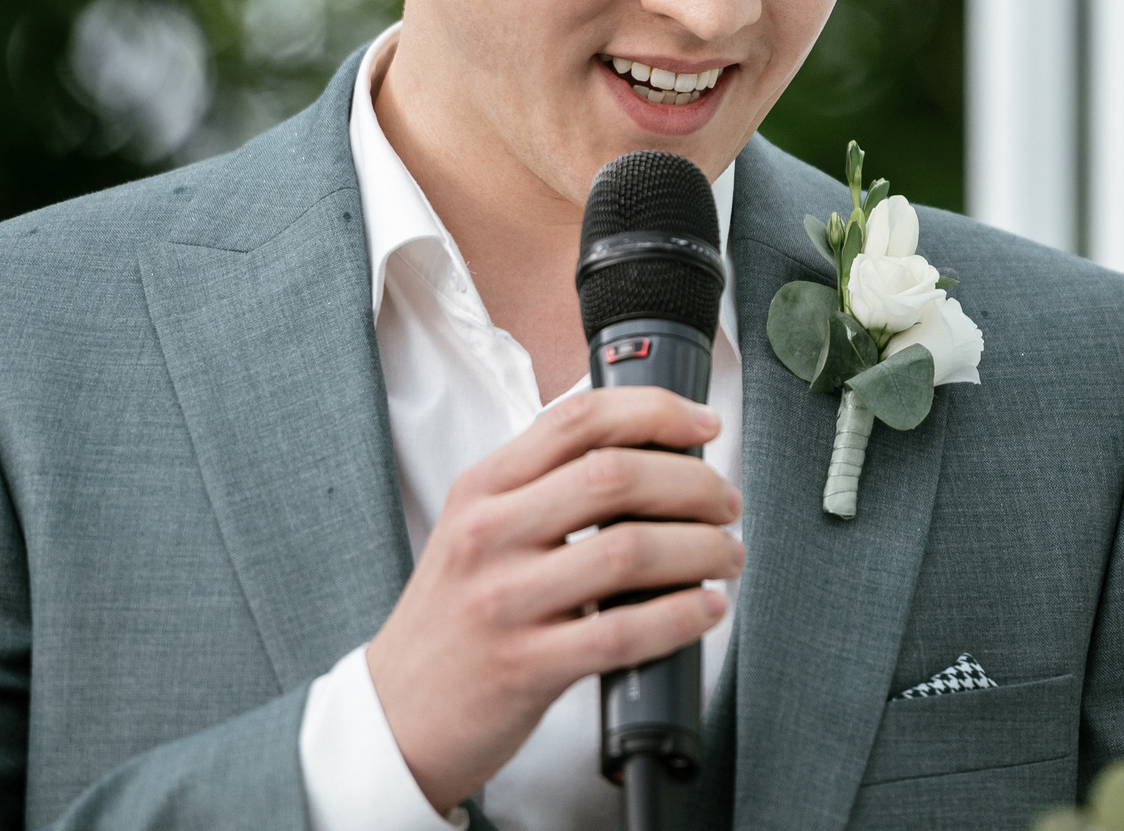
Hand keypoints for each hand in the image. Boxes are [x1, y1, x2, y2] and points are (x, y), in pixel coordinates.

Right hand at [365, 386, 743, 814]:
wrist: (397, 713)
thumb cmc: (455, 617)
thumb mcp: (478, 529)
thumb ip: (544, 488)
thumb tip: (651, 455)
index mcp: (482, 488)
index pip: (578, 420)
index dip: (656, 411)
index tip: (704, 423)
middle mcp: (489, 533)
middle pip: (615, 476)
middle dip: (693, 483)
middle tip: (726, 502)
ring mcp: (504, 601)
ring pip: (628, 551)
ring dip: (700, 548)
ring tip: (726, 555)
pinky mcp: (525, 667)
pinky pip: (622, 632)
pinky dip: (680, 616)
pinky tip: (705, 609)